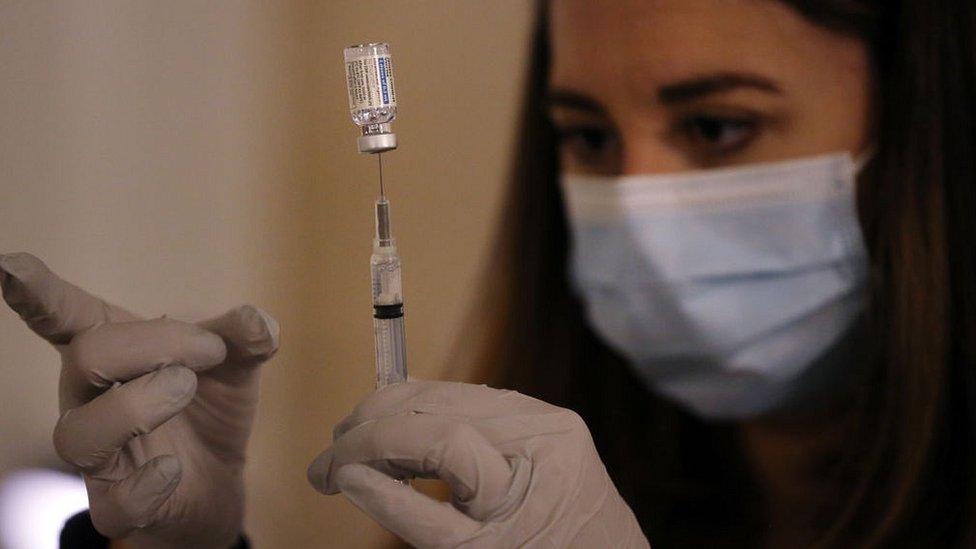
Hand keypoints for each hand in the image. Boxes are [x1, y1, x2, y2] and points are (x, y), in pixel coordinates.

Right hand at [0, 253, 278, 548]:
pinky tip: (173, 467)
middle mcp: (89, 398)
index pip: (65, 317)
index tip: (12, 266)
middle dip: (152, 345)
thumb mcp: (235, 364)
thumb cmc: (207, 407)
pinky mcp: (119, 503)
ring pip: (81, 432)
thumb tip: (257, 321)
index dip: (38, 293)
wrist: (220, 479)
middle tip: (208, 352)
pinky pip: (115, 501)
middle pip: (87, 358)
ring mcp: (99, 454)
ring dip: (139, 405)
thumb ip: (243, 338)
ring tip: (186, 389)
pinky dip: (146, 483)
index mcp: (113, 352)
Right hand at [307, 380, 648, 547]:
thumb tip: (347, 477)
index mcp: (535, 465)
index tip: (328, 470)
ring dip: (394, 417)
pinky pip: (471, 408)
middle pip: (440, 401)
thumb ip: (407, 515)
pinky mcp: (541, 421)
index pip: (437, 436)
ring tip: (354, 450)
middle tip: (330, 457)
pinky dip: (426, 421)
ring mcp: (546, 418)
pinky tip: (396, 442)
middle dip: (374, 422)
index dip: (372, 445)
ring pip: (450, 396)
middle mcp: (544, 426)